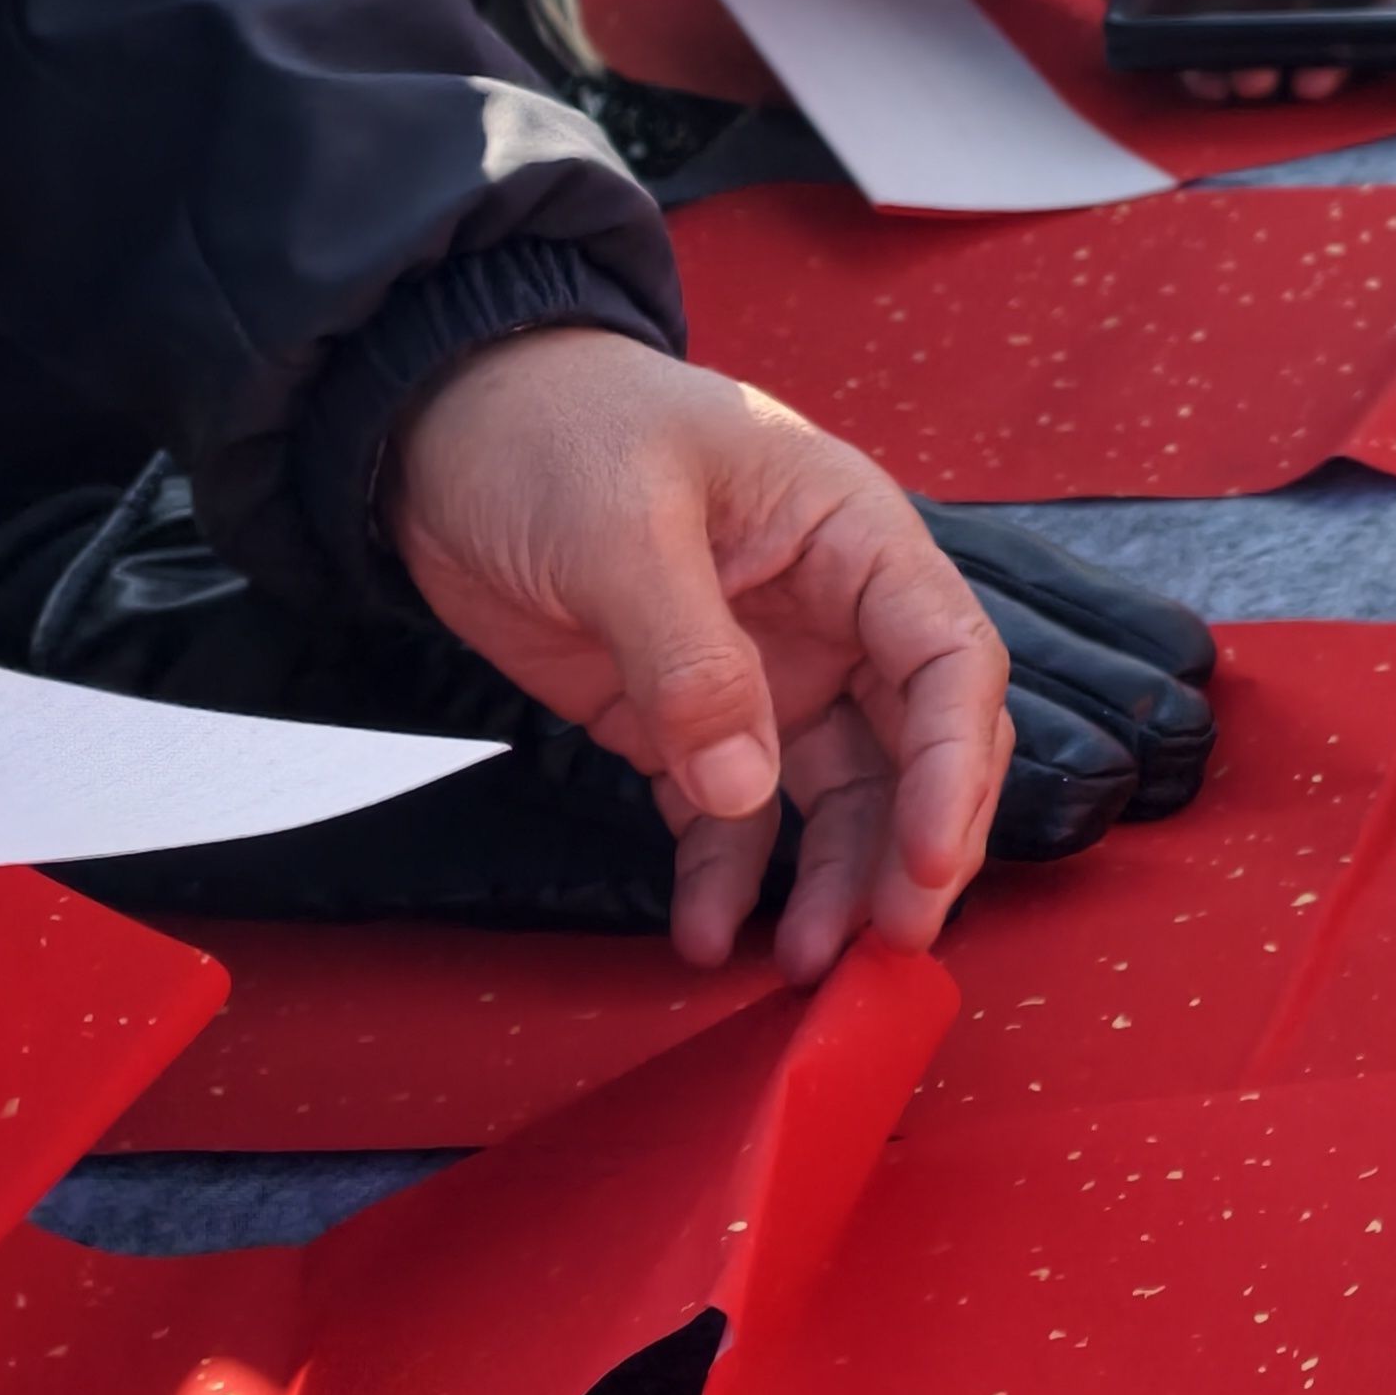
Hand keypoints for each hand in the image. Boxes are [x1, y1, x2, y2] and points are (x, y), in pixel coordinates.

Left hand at [390, 331, 1009, 980]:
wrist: (438, 426)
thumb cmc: (551, 430)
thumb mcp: (620, 525)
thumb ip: (689, 654)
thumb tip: (745, 785)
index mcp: (849, 535)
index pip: (948, 658)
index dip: (957, 763)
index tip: (927, 861)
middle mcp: (828, 612)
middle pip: (912, 745)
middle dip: (910, 848)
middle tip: (883, 948)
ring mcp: (761, 671)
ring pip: (835, 797)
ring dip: (826, 884)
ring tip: (793, 968)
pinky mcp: (684, 720)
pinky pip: (731, 816)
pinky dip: (726, 877)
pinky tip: (699, 933)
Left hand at [1064, 0, 1395, 103]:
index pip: (1345, 13)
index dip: (1352, 42)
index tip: (1349, 54)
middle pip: (1297, 47)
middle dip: (1306, 70)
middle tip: (1305, 78)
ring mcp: (1215, 3)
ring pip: (1242, 60)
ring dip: (1253, 79)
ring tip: (1254, 77)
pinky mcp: (1161, 9)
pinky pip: (1182, 54)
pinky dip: (1196, 72)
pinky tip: (1208, 74)